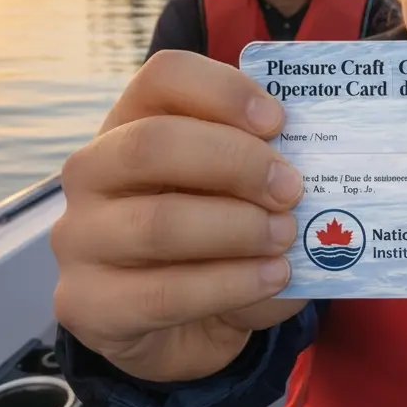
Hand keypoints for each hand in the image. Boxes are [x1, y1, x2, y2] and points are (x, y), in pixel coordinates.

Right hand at [51, 50, 307, 382]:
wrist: (176, 329)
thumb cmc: (213, 243)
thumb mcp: (240, 196)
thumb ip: (268, 177)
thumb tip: (325, 179)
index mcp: (132, 124)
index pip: (164, 77)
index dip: (224, 91)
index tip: (277, 120)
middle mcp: (94, 172)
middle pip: (154, 143)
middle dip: (235, 162)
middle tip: (291, 188)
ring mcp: (81, 239)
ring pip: (159, 222)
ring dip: (238, 229)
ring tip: (285, 237)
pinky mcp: (89, 305)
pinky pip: (164, 293)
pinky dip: (230, 284)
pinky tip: (273, 278)